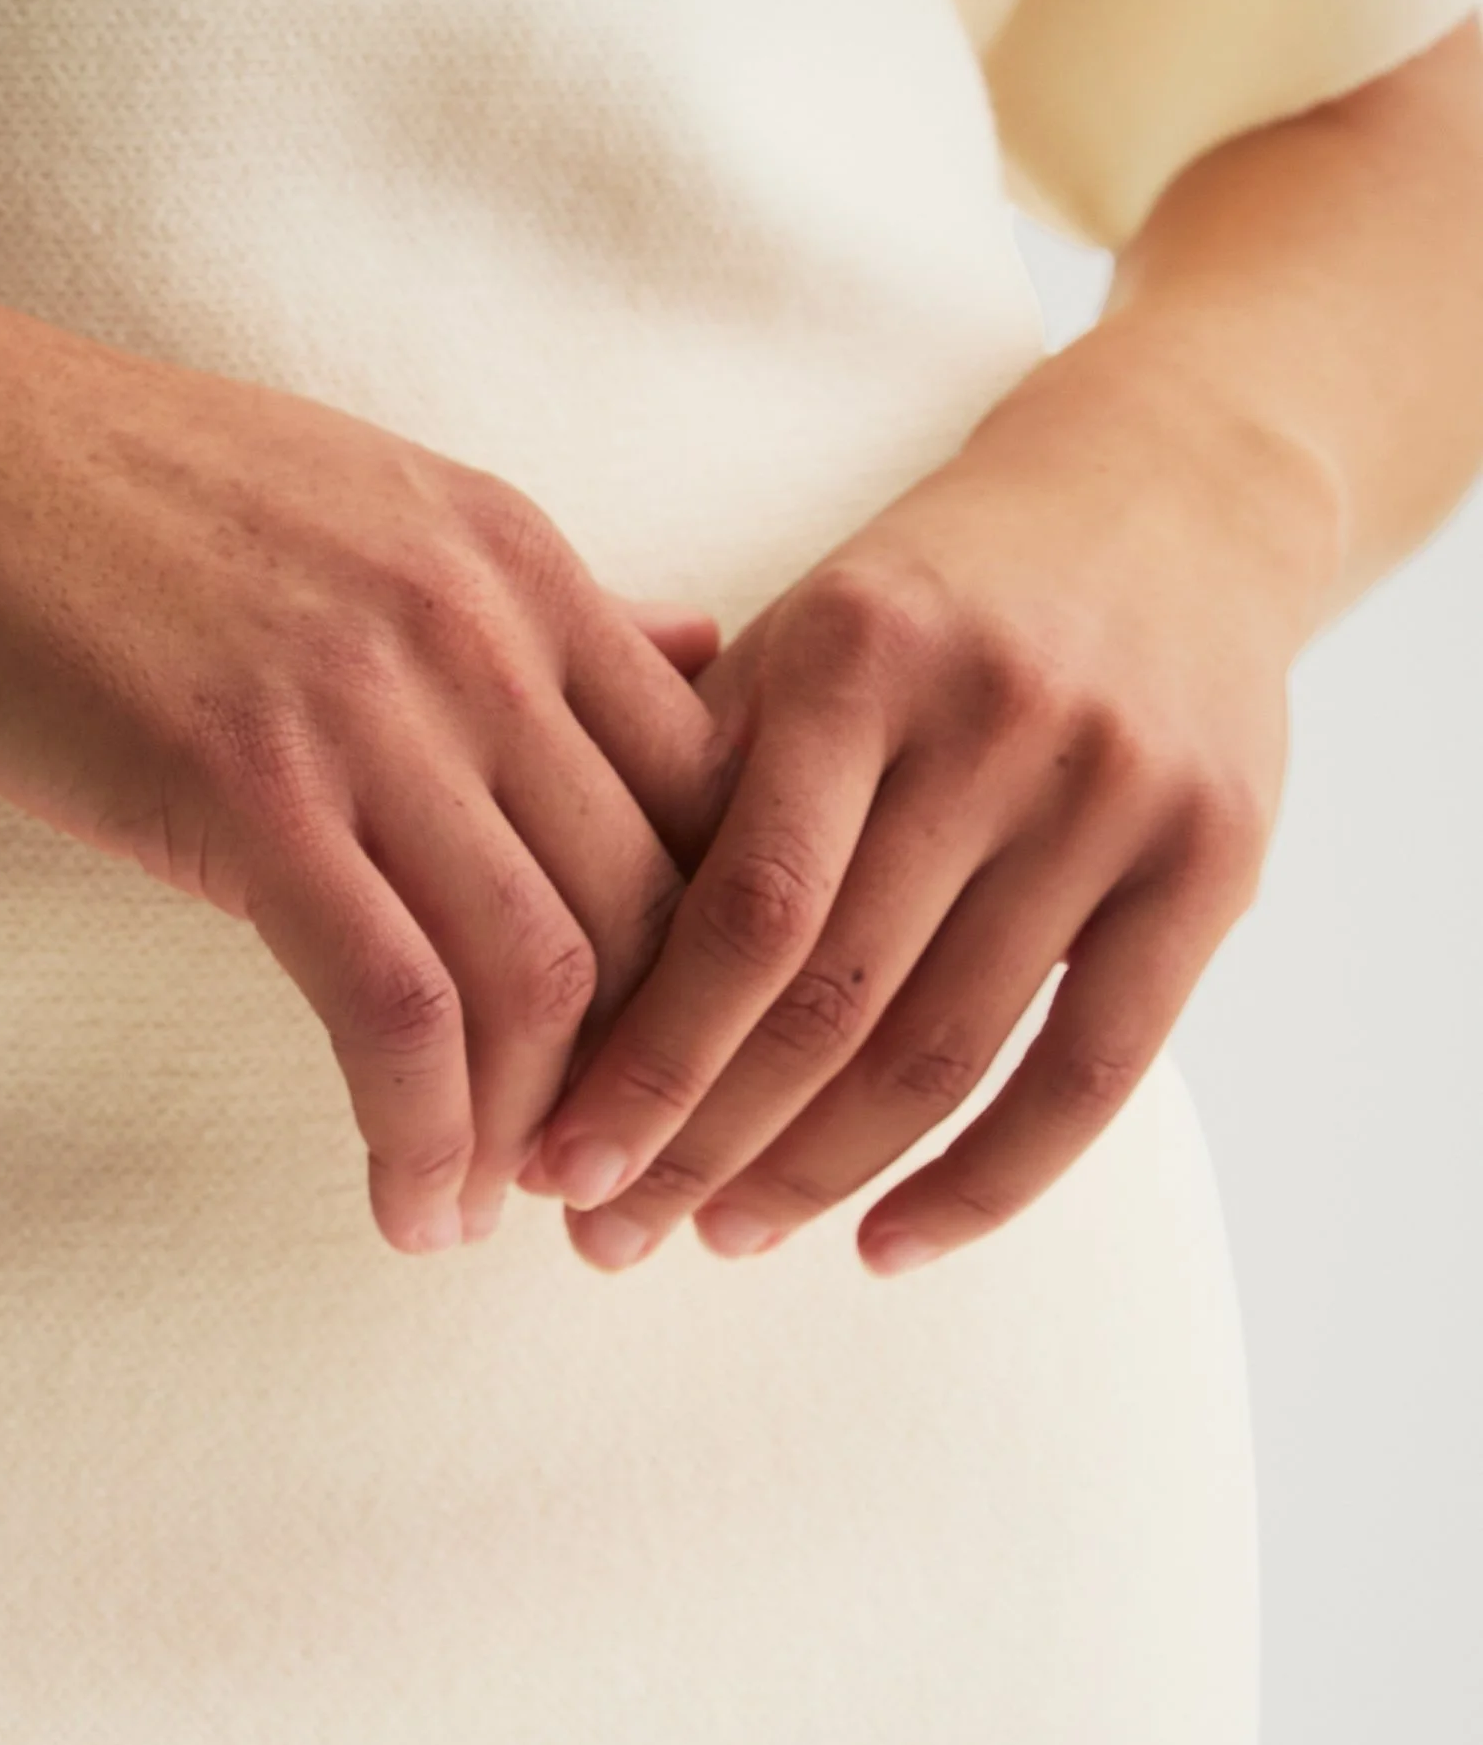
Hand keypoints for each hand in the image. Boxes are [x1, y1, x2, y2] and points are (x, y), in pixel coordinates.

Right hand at [0, 244, 729, 1252]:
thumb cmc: (108, 489)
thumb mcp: (370, 505)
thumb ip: (542, 605)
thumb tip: (699, 651)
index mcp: (520, 562)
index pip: (708, 796)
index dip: (711, 963)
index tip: (665, 1067)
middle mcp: (479, 630)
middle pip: (654, 904)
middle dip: (651, 1080)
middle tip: (602, 1188)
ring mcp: (367, 707)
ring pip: (543, 974)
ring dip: (538, 1136)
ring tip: (495, 1216)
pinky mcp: (244, 789)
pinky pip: (393, 1009)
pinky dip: (422, 1139)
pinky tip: (409, 1210)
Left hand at [514, 329, 1341, 1273]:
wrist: (1169, 497)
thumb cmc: (922, 604)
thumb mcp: (792, 639)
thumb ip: (679, 776)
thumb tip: (529, 984)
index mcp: (856, 651)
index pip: (736, 909)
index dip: (642, 1060)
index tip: (554, 1164)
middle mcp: (995, 716)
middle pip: (829, 998)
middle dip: (701, 1144)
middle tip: (605, 1240)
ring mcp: (1116, 791)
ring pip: (945, 1051)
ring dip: (815, 1177)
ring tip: (715, 1240)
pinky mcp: (1216, 858)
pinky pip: (1091, 1074)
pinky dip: (983, 1184)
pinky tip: (882, 1247)